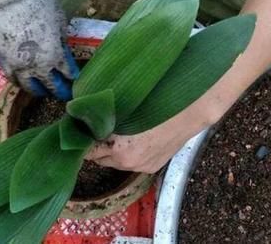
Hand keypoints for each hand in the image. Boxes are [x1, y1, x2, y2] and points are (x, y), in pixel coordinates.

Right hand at [0, 0, 78, 99]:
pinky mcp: (3, 60)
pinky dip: (20, 81)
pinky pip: (12, 78)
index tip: (75, 80)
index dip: (73, 78)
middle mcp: (37, 67)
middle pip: (50, 86)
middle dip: (59, 91)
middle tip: (64, 94)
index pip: (68, 74)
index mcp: (55, 57)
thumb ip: (62, 43)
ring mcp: (18, 66)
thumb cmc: (41, 5)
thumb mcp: (60, 24)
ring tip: (43, 90)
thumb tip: (62, 51)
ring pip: (29, 87)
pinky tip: (23, 81)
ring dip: (38, 90)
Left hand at [85, 117, 208, 173]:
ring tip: (118, 132)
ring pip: (115, 162)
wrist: (190, 111)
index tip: (80, 128)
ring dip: (112, 150)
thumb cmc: (158, 103)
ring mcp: (142, 167)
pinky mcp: (152, 167)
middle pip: (100, 158)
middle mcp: (128, 163)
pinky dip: (128, 153)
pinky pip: (132, 163)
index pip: (89, 150)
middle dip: (97, 144)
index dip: (84, 138)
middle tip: (98, 128)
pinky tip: (135, 138)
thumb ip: (104, 115)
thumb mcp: (125, 106)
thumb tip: (83, 109)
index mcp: (119, 149)